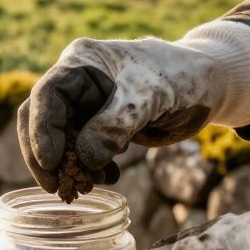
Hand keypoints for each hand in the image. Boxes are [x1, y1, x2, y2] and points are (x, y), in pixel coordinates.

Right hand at [17, 21, 249, 193]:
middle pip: (42, 120)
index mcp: (81, 62)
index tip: (50, 162)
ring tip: (90, 186)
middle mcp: (77, 82)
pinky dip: (91, 168)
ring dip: (71, 166)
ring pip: (61, 140)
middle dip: (47, 156)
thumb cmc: (179, 78)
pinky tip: (109, 178)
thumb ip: (114, 126)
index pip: (46, 95)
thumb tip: (85, 159)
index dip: (41, 130)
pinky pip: (82, 151)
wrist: (207, 87)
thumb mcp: (147, 98)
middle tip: (57, 187)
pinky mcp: (100, 126)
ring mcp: (87, 106)